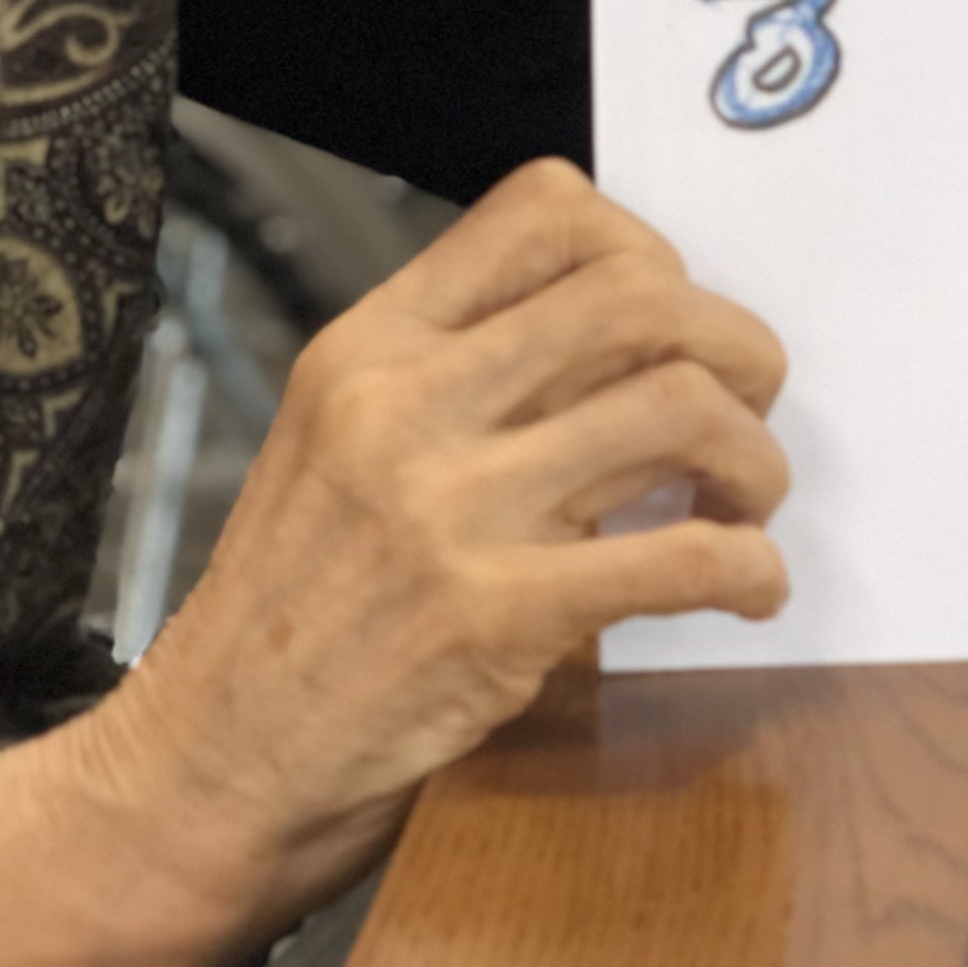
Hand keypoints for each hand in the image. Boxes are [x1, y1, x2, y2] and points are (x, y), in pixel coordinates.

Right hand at [76, 159, 787, 944]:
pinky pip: (680, 560)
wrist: (212, 756)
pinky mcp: (495, 619)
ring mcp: (450, 509)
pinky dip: (750, 569)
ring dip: (755, 457)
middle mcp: (410, 404)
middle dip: (735, 344)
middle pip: (638, 295)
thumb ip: (455, 375)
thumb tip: (622, 336)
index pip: (544, 210)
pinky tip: (750, 588)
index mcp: (373, 344)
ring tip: (748, 503)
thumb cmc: (293, 602)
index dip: (648, 247)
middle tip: (749, 404)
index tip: (674, 319)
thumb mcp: (338, 439)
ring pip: (678, 408)